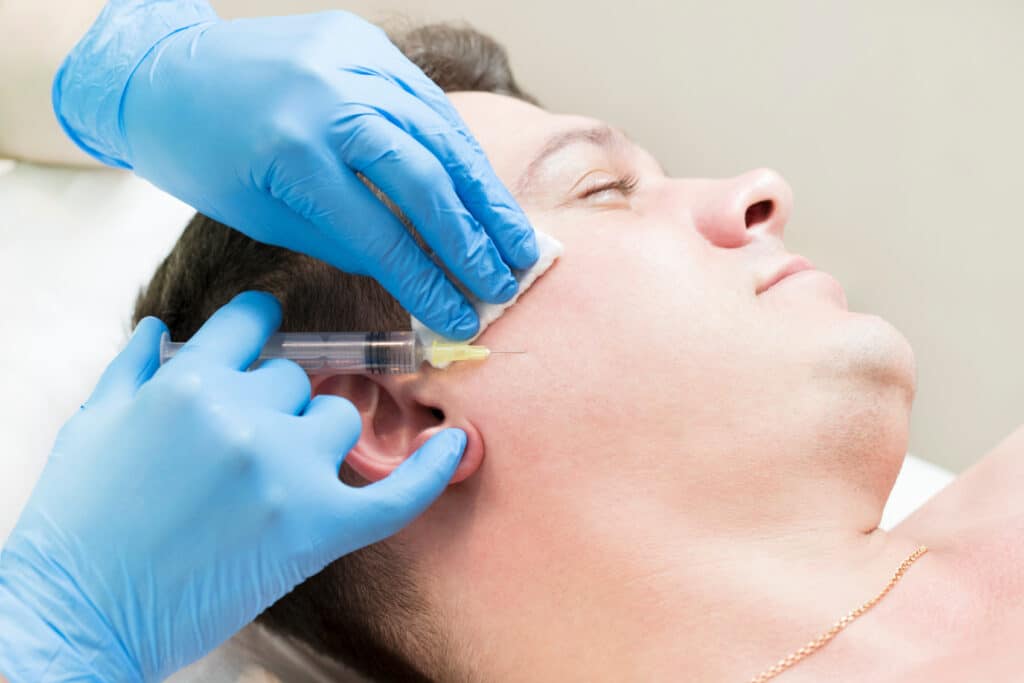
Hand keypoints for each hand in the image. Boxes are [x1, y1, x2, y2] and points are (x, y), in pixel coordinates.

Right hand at [0, 292, 463, 680]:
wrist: (80, 611)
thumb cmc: (77, 522)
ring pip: (336, 420)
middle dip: (275, 405)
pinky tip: (457, 445)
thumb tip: (159, 326)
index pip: (254, 323)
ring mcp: (285, 471)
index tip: (268, 338)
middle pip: (296, 379)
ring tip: (272, 481)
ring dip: (314, 440)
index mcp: (191, 380)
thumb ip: (133, 366)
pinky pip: (394, 494)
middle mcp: (244, 415)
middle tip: (241, 451)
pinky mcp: (315, 528)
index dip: (260, 329)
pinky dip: (431, 471)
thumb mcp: (90, 424)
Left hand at [54, 4, 537, 338]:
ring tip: (519, 243)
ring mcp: (352, 60)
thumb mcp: (269, 216)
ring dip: (486, 196)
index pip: (382, 231)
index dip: (428, 281)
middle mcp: (330, 99)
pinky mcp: (364, 42)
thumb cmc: (208, 158)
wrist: (168, 72)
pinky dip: (461, 150)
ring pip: (442, 135)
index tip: (461, 319)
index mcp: (293, 153)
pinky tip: (485, 191)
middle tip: (507, 282)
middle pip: (427, 179)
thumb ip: (348, 239)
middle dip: (474, 240)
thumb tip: (420, 272)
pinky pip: (429, 102)